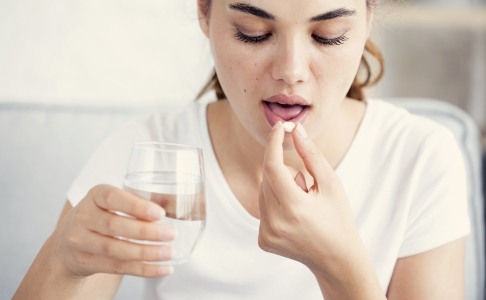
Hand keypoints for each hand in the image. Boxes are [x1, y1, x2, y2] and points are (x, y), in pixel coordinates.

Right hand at [50, 185, 174, 278]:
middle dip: (146, 232)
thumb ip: (139, 202)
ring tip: (170, 253)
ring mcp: (80, 241)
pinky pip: (117, 268)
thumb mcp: (114, 203)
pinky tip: (162, 268)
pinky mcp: (85, 262)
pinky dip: (143, 269)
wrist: (67, 243)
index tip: (160, 213)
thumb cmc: (102, 216)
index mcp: (95, 195)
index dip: (137, 206)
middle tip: (171, 234)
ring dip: (146, 253)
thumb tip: (174, 203)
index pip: (113, 198)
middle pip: (114, 225)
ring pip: (115, 249)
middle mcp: (83, 216)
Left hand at [258, 122, 361, 270]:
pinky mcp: (263, 240)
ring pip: (263, 192)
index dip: (273, 142)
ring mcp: (267, 234)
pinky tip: (294, 218)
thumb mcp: (332, 184)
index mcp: (294, 208)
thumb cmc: (338, 218)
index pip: (272, 166)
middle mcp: (275, 222)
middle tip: (307, 188)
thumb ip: (311, 155)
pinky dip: (276, 204)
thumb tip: (295, 130)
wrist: (336, 259)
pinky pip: (263, 208)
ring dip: (280, 188)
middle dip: (284, 172)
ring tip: (302, 205)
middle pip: (267, 178)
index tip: (279, 127)